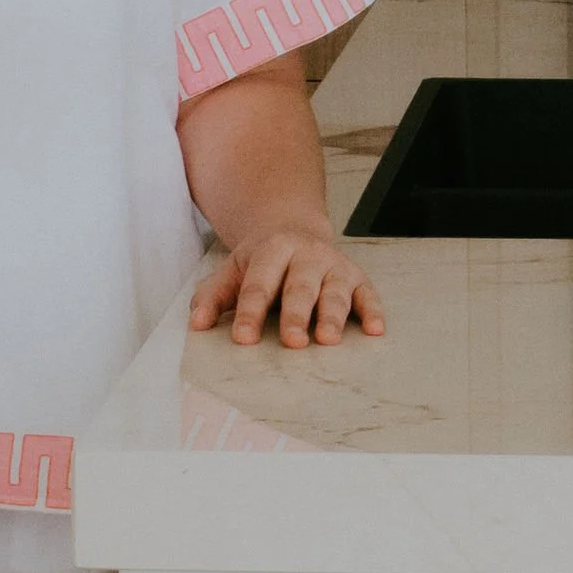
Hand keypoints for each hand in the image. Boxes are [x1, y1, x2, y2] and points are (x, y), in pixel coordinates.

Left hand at [189, 222, 386, 349]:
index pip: (259, 284)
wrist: (294, 230)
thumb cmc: (262, 262)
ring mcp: (335, 265)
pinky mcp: (358, 277)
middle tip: (292, 342)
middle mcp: (307, 254)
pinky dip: (373, 312)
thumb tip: (197, 324)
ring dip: (333, 316)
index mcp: (272, 250)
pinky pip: (368, 295)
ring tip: (329, 339)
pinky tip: (375, 330)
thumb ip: (214, 296)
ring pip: (335, 292)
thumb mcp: (233, 271)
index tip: (243, 339)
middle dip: (296, 315)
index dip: (250, 312)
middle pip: (300, 287)